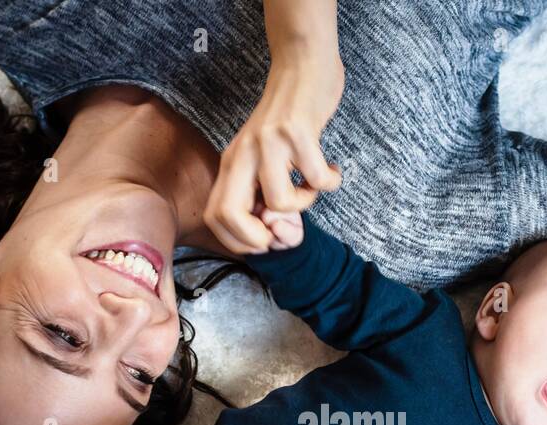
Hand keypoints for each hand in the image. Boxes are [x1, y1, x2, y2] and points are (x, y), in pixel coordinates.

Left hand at [205, 56, 343, 253]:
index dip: (237, 240)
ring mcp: (269, 144)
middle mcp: (243, 154)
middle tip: (285, 227)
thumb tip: (273, 228)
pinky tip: (331, 169)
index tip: (265, 237)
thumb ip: (261, 189)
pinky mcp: (297, 133)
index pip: (215, 216)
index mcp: (232, 162)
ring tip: (312, 186)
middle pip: (230, 214)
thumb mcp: (262, 153)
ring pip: (279, 202)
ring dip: (304, 204)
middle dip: (257, 238)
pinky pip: (316, 179)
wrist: (302, 64)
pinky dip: (330, 182)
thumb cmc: (287, 117)